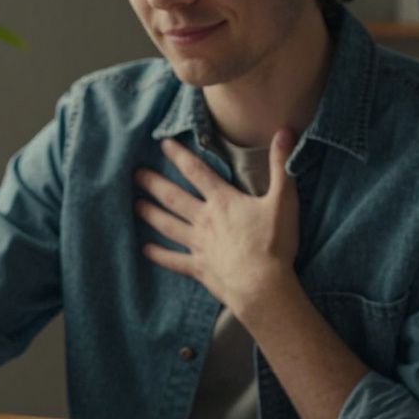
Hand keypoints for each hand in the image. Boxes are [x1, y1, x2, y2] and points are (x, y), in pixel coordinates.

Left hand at [134, 129, 299, 314]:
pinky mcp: (198, 268)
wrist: (262, 285)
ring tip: (135, 204)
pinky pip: (172, 260)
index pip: (197, 172)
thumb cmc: (274, 243)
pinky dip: (158, 255)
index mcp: (223, 201)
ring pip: (167, 225)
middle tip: (134, 173)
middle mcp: (205, 220)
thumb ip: (281, 165)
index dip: (179, 156)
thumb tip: (284, 132)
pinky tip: (144, 249)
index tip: (163, 144)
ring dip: (150, 214)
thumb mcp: (284, 199)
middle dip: (153, 183)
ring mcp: (198, 245)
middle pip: (173, 198)